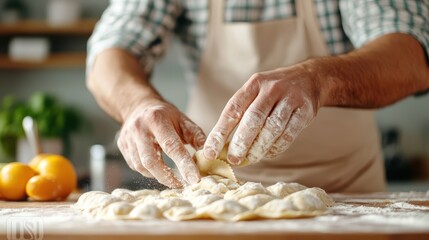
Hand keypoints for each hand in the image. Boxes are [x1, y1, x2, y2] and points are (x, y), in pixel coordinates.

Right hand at [117, 100, 205, 187]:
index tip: (195, 179)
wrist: (139, 106)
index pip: (172, 146)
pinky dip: (149, 172)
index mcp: (156, 119)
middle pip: (151, 161)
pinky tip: (159, 172)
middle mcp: (139, 129)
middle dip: (167, 177)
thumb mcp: (183, 120)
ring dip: (158, 176)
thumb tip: (208, 154)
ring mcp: (127, 139)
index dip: (184, 164)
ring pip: (141, 166)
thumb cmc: (166, 115)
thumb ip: (196, 136)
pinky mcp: (122, 147)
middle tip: (182, 185)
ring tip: (173, 180)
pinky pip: (135, 166)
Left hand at [204, 64, 321, 164]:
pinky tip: (267, 153)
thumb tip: (221, 146)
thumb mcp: (255, 92)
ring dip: (259, 148)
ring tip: (249, 159)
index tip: (210, 151)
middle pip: (254, 119)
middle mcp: (271, 89)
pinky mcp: (305, 110)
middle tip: (232, 159)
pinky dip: (276, 147)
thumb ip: (241, 114)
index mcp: (253, 84)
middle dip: (241, 142)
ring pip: (272, 128)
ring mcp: (290, 98)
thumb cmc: (273, 93)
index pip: (233, 110)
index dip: (220, 132)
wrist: (310, 79)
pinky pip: (289, 134)